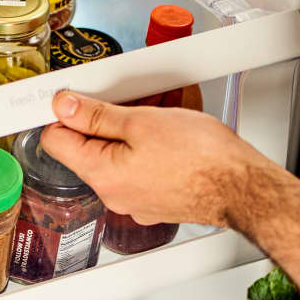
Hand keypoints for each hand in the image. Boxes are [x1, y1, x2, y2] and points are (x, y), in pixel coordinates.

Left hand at [40, 91, 276, 227]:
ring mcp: (134, 201)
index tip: (76, 99)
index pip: (55, 141)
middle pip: (89, 148)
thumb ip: (96, 115)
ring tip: (159, 116)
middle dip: (105, 120)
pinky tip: (170, 136)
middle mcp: (113, 194)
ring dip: (131, 131)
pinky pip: (139, 168)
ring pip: (117, 156)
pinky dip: (149, 149)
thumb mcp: (142, 122)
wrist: (244, 188)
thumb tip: (64, 107)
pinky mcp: (154, 201)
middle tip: (130, 102)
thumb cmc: (203, 159)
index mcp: (102, 174)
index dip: (63, 114)